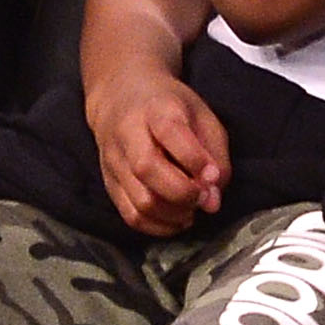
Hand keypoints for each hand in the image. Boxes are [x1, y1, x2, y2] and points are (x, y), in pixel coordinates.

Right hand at [89, 63, 230, 236]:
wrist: (119, 98)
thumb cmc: (168, 108)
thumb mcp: (202, 118)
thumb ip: (215, 156)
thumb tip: (212, 200)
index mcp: (155, 108)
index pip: (169, 132)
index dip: (195, 160)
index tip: (213, 176)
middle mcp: (127, 133)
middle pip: (147, 169)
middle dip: (183, 192)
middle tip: (202, 197)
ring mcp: (113, 161)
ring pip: (139, 200)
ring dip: (173, 214)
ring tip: (190, 209)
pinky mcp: (108, 183)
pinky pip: (131, 216)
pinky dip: (158, 226)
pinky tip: (175, 218)